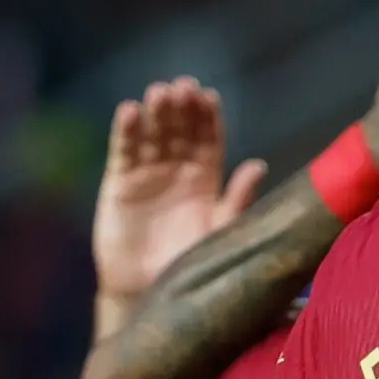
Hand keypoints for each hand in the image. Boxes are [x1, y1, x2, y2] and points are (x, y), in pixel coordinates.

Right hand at [94, 79, 267, 302]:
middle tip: (183, 87)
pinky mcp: (118, 183)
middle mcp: (177, 170)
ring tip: (159, 93)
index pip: (208, 139)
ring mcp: (147, 173)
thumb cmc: (190, 265)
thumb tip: (259, 165)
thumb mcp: (220, 232)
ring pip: (153, 134)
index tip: (209, 97)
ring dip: (156, 112)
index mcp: (206, 178)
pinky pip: (123, 152)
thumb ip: (237, 199)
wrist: (148, 292)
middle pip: (180, 129)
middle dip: (182, 107)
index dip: (208, 118)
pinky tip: (129, 111)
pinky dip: (125, 131)